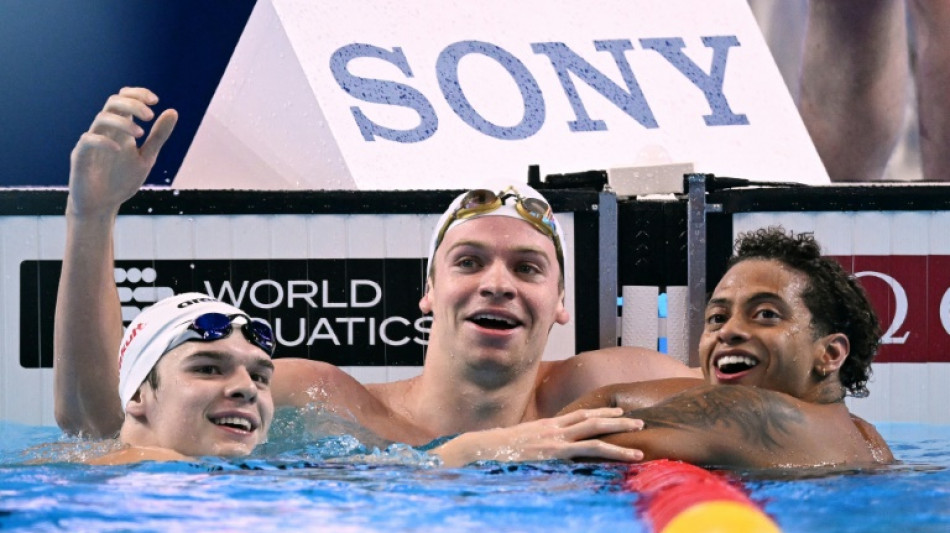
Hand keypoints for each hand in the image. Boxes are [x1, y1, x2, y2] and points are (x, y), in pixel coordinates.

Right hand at [68, 87, 177, 217]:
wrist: (102, 205)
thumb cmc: (122, 180)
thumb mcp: (147, 157)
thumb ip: (158, 136)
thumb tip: (173, 111)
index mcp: (120, 128)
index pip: (124, 99)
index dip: (138, 94)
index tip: (156, 100)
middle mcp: (105, 131)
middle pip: (112, 103)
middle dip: (132, 104)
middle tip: (150, 115)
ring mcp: (91, 142)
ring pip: (101, 118)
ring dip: (122, 122)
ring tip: (141, 133)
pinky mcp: (80, 156)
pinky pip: (88, 140)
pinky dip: (104, 141)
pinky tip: (120, 150)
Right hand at [432, 407, 643, 466]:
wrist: (481, 449)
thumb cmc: (496, 450)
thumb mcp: (519, 443)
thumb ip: (535, 443)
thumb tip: (542, 449)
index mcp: (547, 425)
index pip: (579, 414)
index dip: (600, 411)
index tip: (616, 411)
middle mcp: (554, 428)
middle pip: (591, 418)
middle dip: (617, 419)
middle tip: (639, 420)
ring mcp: (555, 440)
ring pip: (595, 433)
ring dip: (620, 435)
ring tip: (640, 438)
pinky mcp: (555, 453)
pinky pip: (587, 450)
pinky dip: (608, 452)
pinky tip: (623, 457)